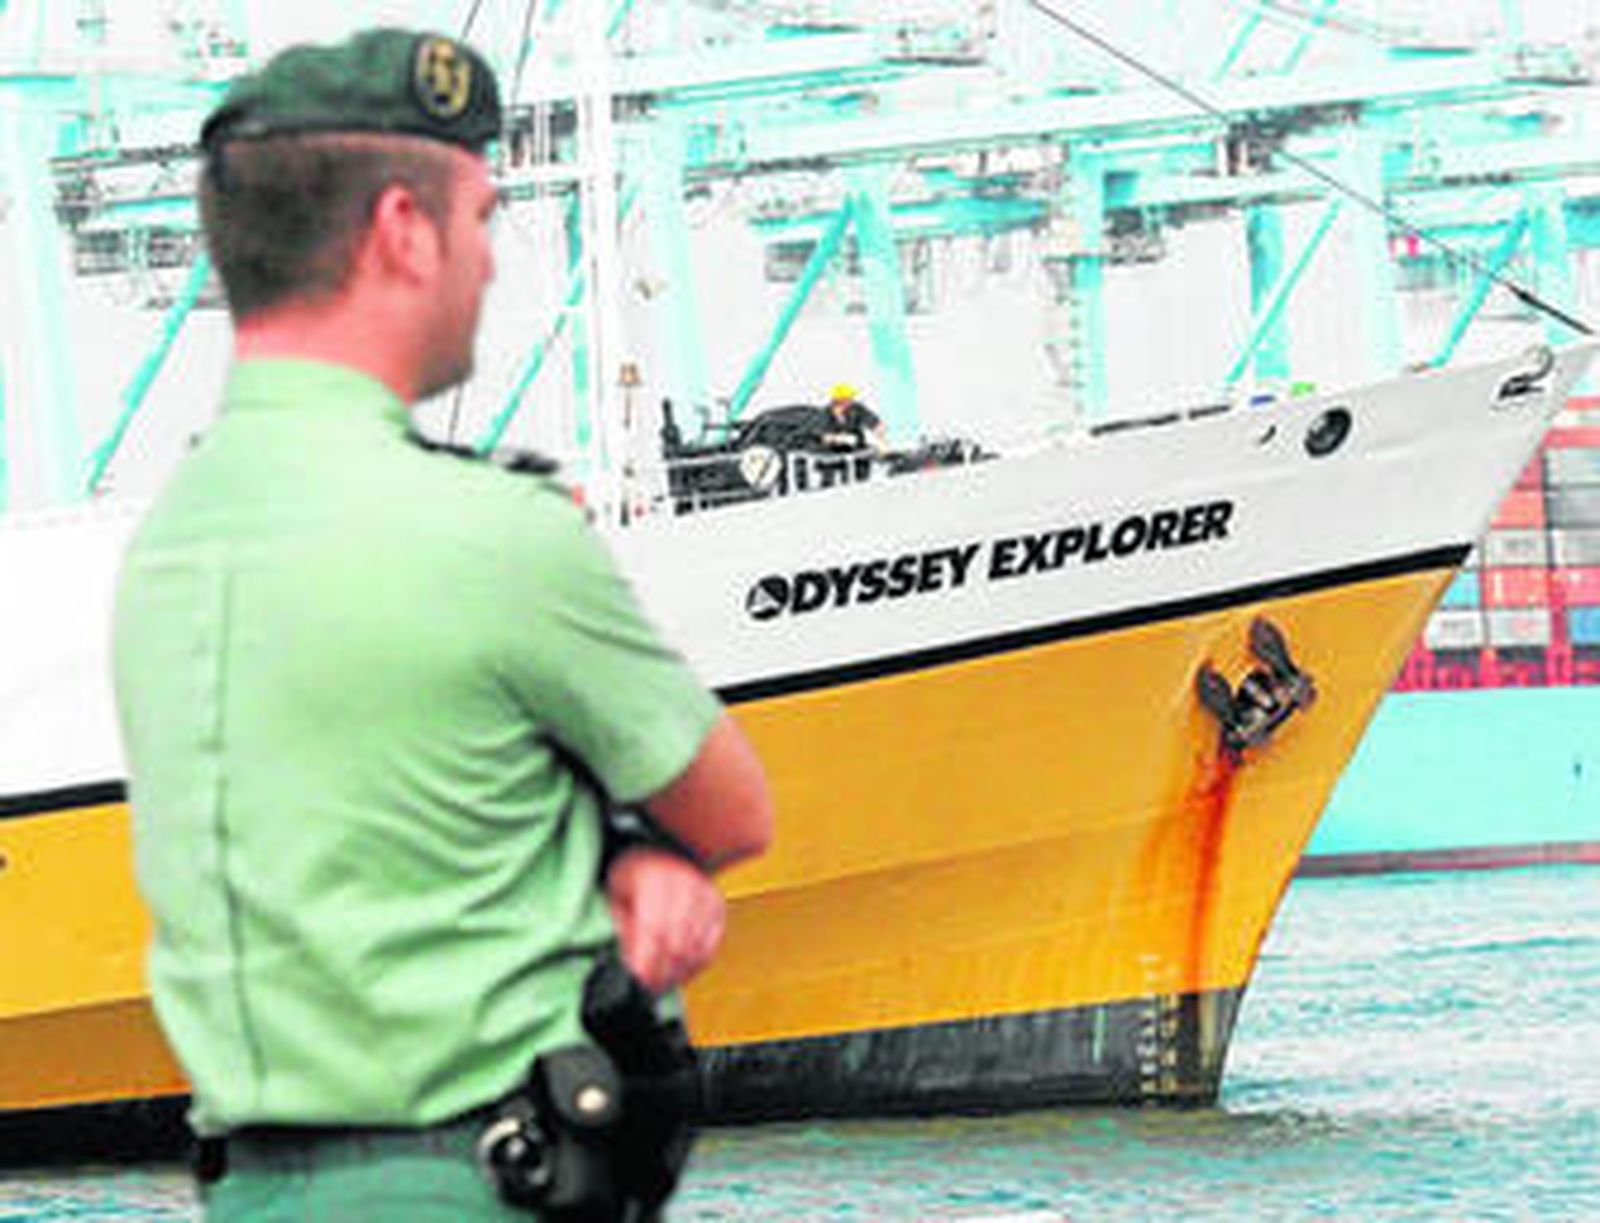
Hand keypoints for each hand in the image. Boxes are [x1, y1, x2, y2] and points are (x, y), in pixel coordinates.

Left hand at [606, 848, 726, 992]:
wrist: (665, 850)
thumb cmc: (636, 873)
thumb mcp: (617, 892)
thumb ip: (623, 926)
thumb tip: (632, 963)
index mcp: (654, 878)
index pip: (654, 927)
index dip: (646, 958)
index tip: (638, 979)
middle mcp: (685, 885)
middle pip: (677, 942)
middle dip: (662, 972)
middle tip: (648, 987)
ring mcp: (706, 896)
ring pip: (696, 947)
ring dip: (678, 972)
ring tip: (662, 983)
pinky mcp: (718, 906)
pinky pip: (711, 944)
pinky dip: (696, 964)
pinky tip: (681, 972)